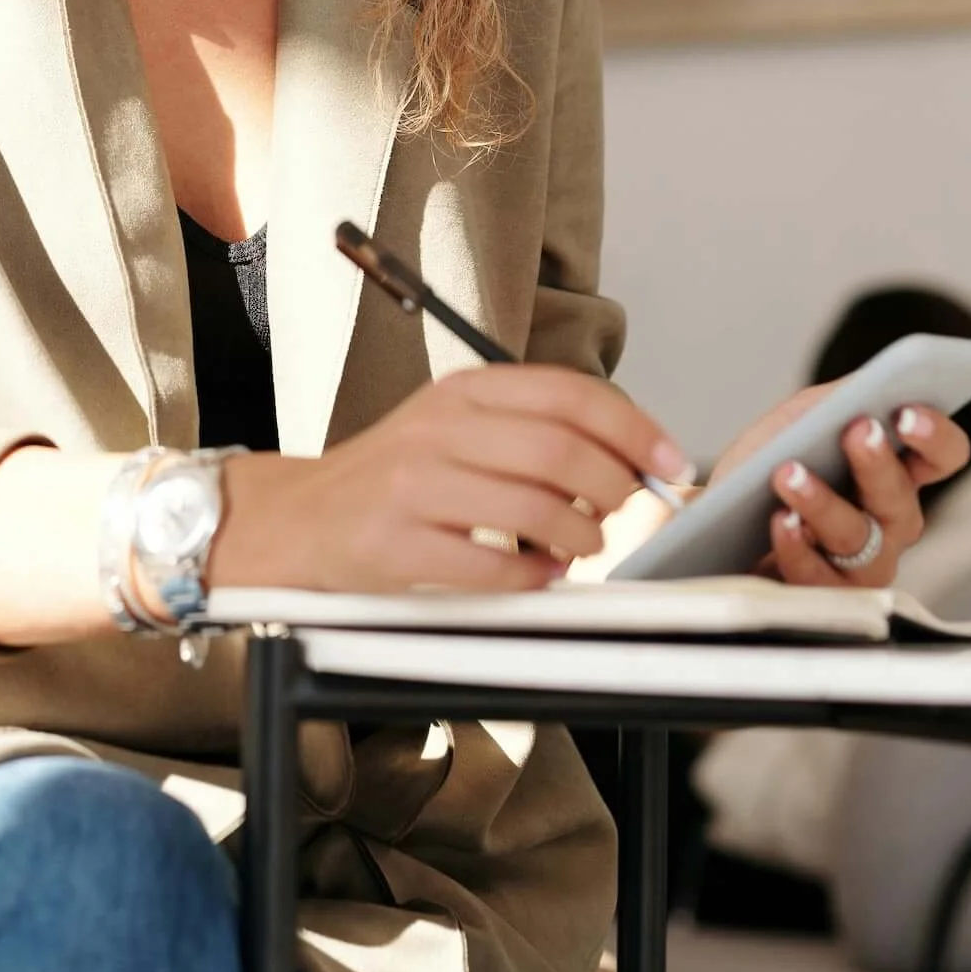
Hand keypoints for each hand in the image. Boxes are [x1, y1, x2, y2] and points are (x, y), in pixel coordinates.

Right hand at [209, 366, 690, 598]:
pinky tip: (538, 579)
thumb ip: (531, 433)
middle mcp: (437, 428)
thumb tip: (633, 459)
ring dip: (579, 537)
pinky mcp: (391, 543)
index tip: (669, 462)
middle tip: (623, 512)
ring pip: (530, 506)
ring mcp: (410, 485)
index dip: (633, 429)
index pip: (568, 394)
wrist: (301, 519)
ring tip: (583, 549)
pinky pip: (485, 564)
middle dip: (614, 487)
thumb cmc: (395, 479)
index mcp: (463, 392)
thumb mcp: (457, 430)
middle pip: (558, 449)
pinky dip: (529, 578)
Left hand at [704, 383, 969, 591]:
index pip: (943, 455)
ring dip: (823, 503)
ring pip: (857, 538)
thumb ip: (837, 400)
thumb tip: (868, 384)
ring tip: (789, 474)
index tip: (907, 411)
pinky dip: (795, 545)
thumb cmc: (771, 466)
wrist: (721, 522)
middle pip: (900, 499)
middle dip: (877, 464)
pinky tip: (779, 520)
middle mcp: (892, 522)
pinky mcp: (825, 595)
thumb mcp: (802, 420)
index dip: (935, 435)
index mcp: (898, 472)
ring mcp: (863, 565)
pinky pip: (817, 577)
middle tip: (857, 431)